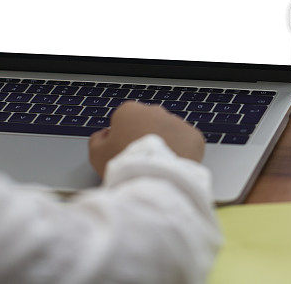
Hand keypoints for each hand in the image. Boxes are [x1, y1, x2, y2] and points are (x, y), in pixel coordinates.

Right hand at [88, 100, 204, 177]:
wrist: (155, 180)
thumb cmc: (125, 166)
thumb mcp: (96, 154)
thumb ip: (97, 140)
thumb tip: (103, 135)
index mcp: (129, 111)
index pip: (124, 121)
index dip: (122, 139)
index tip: (124, 153)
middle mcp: (154, 111)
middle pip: (148, 124)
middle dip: (146, 138)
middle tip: (142, 161)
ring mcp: (176, 122)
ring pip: (169, 133)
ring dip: (165, 145)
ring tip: (158, 166)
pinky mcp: (194, 137)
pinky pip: (187, 144)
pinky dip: (183, 153)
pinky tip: (173, 166)